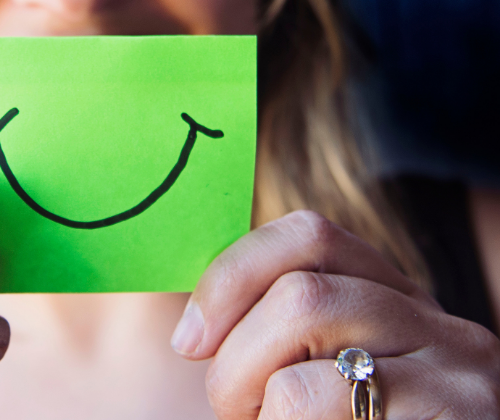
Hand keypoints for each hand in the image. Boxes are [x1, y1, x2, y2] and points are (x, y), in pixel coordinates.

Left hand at [172, 211, 499, 418]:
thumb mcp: (295, 373)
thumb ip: (255, 324)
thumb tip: (175, 286)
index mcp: (384, 295)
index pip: (308, 234)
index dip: (232, 276)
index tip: (189, 341)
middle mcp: (429, 317)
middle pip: (298, 289)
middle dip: (235, 357)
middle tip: (231, 409)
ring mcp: (454, 363)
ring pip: (306, 321)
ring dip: (249, 391)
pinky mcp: (460, 410)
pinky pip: (315, 395)